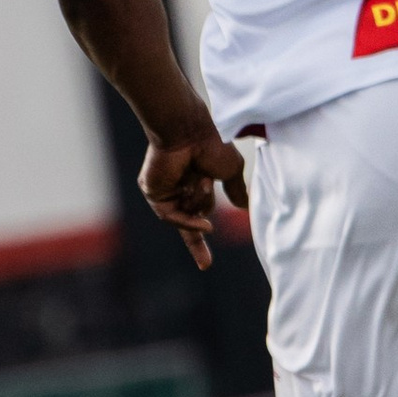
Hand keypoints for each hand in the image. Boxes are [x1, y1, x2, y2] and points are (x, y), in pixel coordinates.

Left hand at [138, 123, 249, 271]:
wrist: (190, 131)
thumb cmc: (212, 144)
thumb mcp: (231, 170)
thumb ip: (236, 189)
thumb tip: (244, 206)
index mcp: (193, 183)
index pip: (195, 218)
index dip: (199, 241)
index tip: (205, 266)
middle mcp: (177, 188)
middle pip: (193, 219)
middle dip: (203, 212)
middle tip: (204, 214)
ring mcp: (163, 191)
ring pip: (185, 216)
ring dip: (199, 202)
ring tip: (199, 178)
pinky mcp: (153, 192)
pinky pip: (171, 217)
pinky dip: (187, 221)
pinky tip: (204, 224)